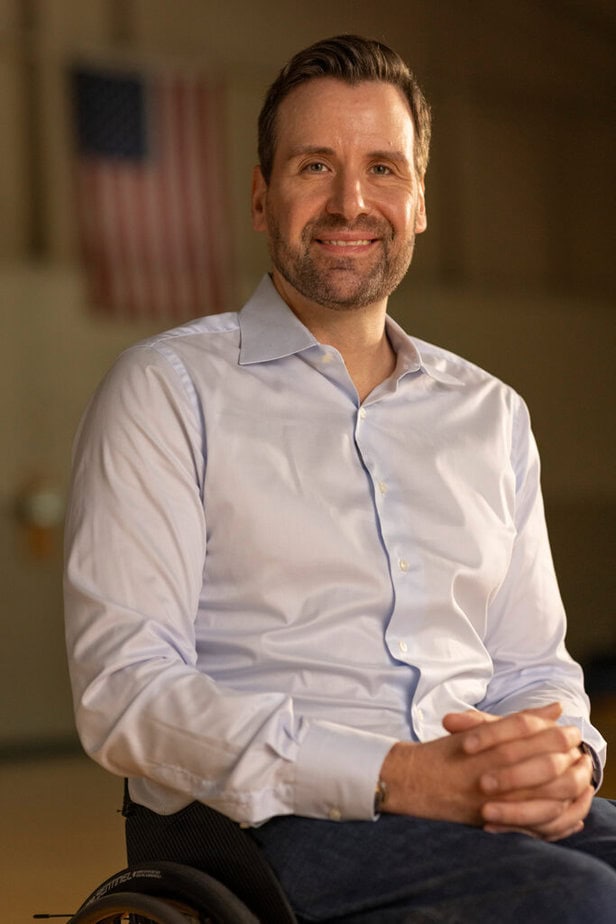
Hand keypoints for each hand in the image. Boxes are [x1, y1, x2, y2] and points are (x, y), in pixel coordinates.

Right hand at [379, 703, 592, 840]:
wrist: (410, 783)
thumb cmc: (444, 753)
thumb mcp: (476, 729)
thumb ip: (519, 719)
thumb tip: (556, 707)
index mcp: (484, 743)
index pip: (526, 730)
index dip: (553, 728)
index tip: (570, 727)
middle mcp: (489, 769)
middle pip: (543, 760)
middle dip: (566, 755)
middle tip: (578, 750)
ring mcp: (492, 798)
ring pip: (545, 792)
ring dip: (568, 784)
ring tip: (578, 775)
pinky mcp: (493, 821)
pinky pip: (536, 822)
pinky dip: (558, 816)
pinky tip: (569, 807)